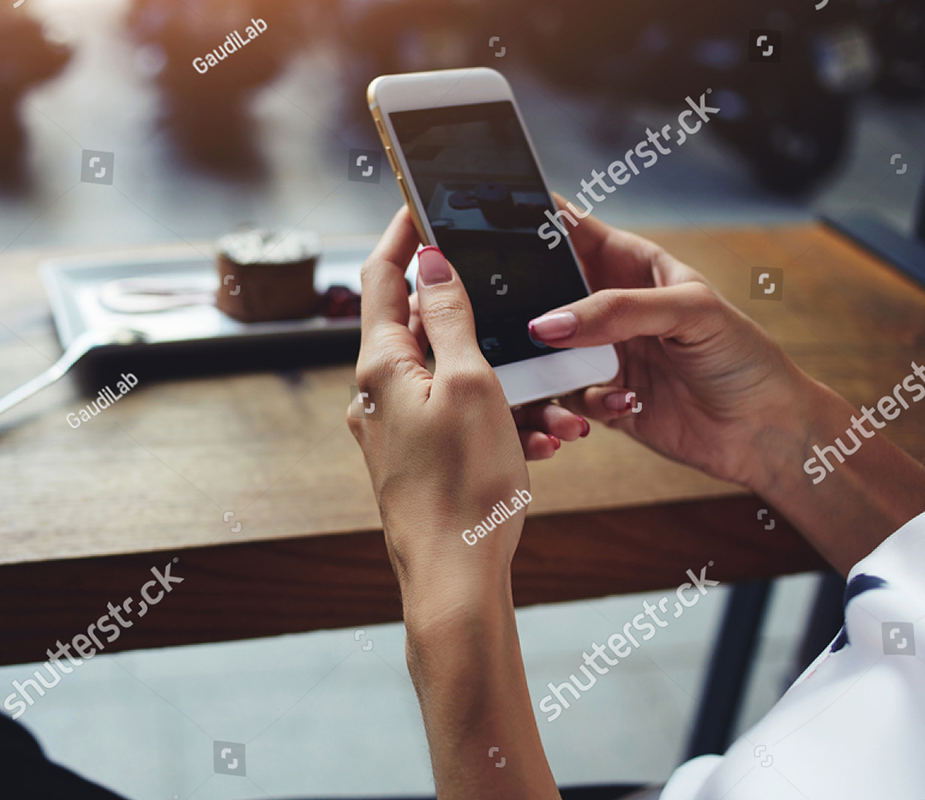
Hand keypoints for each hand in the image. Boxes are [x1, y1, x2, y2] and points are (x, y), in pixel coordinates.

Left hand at [348, 208, 533, 613]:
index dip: (401, 233)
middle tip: (509, 296)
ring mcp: (392, 430)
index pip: (380, 276)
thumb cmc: (464, 486)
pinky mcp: (413, 460)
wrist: (455, 580)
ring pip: (448, 377)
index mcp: (380, 367)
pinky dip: (494, 416)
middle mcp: (375, 395)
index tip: (422, 201)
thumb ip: (448, 318)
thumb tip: (430, 261)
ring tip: (548, 400)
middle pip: (416, 324)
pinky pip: (456, 419)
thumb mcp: (470, 385)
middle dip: (469, 310)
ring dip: (497, 376)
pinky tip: (536, 438)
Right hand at [526, 196, 812, 490]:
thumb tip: (547, 325)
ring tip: (577, 378)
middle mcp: (607, 307)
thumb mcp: (689, 312)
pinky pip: (561, 398)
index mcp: (631, 265)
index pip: (571, 230)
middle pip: (542, 292)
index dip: (534, 220)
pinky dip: (578, 405)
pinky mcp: (596, 398)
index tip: (490, 221)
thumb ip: (616, 311)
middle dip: (523, 303)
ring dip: (547, 368)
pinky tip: (624, 405)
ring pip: (542, 352)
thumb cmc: (743, 357)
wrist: (763, 432)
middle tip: (508, 314)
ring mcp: (599, 353)